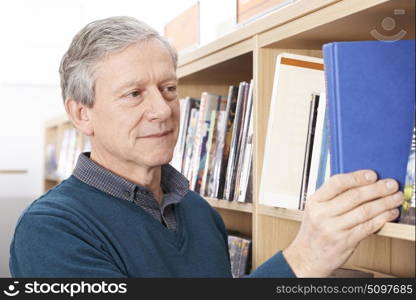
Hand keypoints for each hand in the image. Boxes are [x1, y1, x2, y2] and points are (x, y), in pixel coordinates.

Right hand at [283, 169, 402, 276]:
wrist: (307, 256)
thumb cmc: (314, 231)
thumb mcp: (315, 209)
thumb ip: (333, 196)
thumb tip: (361, 183)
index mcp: (315, 201)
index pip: (336, 183)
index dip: (357, 177)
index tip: (373, 174)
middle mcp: (322, 214)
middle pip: (354, 196)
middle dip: (377, 189)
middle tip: (391, 184)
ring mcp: (333, 229)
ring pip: (364, 211)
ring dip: (384, 203)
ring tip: (395, 198)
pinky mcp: (344, 242)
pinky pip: (367, 227)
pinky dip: (381, 219)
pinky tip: (389, 214)